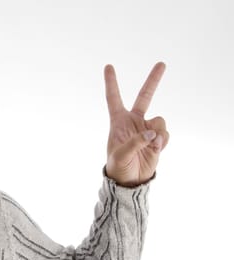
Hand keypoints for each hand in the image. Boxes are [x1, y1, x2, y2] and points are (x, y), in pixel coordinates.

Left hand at [104, 62, 169, 186]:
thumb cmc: (118, 166)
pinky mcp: (157, 139)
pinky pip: (166, 134)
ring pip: (160, 120)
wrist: (130, 180)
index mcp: (118, 121)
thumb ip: (136, 142)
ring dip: (159, 133)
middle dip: (153, 80)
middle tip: (162, 63)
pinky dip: (163, 142)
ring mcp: (147, 129)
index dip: (111, 82)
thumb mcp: (121, 155)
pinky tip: (156, 151)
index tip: (108, 66)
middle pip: (145, 96)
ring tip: (152, 146)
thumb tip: (152, 134)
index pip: (114, 98)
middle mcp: (134, 121)